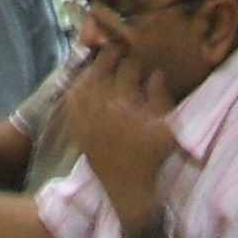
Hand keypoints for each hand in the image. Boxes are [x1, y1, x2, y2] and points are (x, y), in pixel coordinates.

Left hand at [65, 47, 181, 218]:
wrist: (129, 188)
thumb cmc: (151, 157)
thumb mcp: (165, 128)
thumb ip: (160, 97)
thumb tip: (155, 73)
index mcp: (124, 104)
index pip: (126, 71)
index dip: (132, 60)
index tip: (137, 57)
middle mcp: (101, 107)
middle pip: (102, 72)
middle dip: (110, 57)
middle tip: (116, 49)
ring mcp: (86, 118)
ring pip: (85, 83)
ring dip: (93, 70)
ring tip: (101, 62)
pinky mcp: (78, 128)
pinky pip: (72, 102)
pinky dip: (77, 88)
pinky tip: (83, 83)